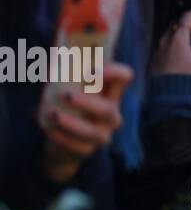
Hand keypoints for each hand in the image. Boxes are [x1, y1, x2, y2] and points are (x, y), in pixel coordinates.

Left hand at [40, 62, 132, 183]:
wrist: (65, 143)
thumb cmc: (68, 108)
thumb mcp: (69, 89)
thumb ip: (64, 76)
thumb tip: (47, 59)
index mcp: (110, 93)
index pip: (124, 77)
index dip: (114, 71)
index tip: (92, 69)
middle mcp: (111, 113)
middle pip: (108, 108)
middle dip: (88, 102)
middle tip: (65, 95)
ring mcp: (102, 133)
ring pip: (92, 131)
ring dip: (72, 123)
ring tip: (53, 115)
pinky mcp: (88, 150)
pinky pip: (76, 145)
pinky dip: (61, 137)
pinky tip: (49, 130)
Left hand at [152, 10, 190, 77]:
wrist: (168, 98)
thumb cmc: (187, 80)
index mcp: (178, 40)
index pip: (184, 18)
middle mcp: (165, 43)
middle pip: (174, 25)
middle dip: (185, 24)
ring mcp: (157, 52)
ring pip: (167, 35)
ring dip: (177, 33)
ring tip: (187, 40)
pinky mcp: (154, 61)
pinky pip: (161, 45)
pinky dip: (170, 43)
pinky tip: (177, 53)